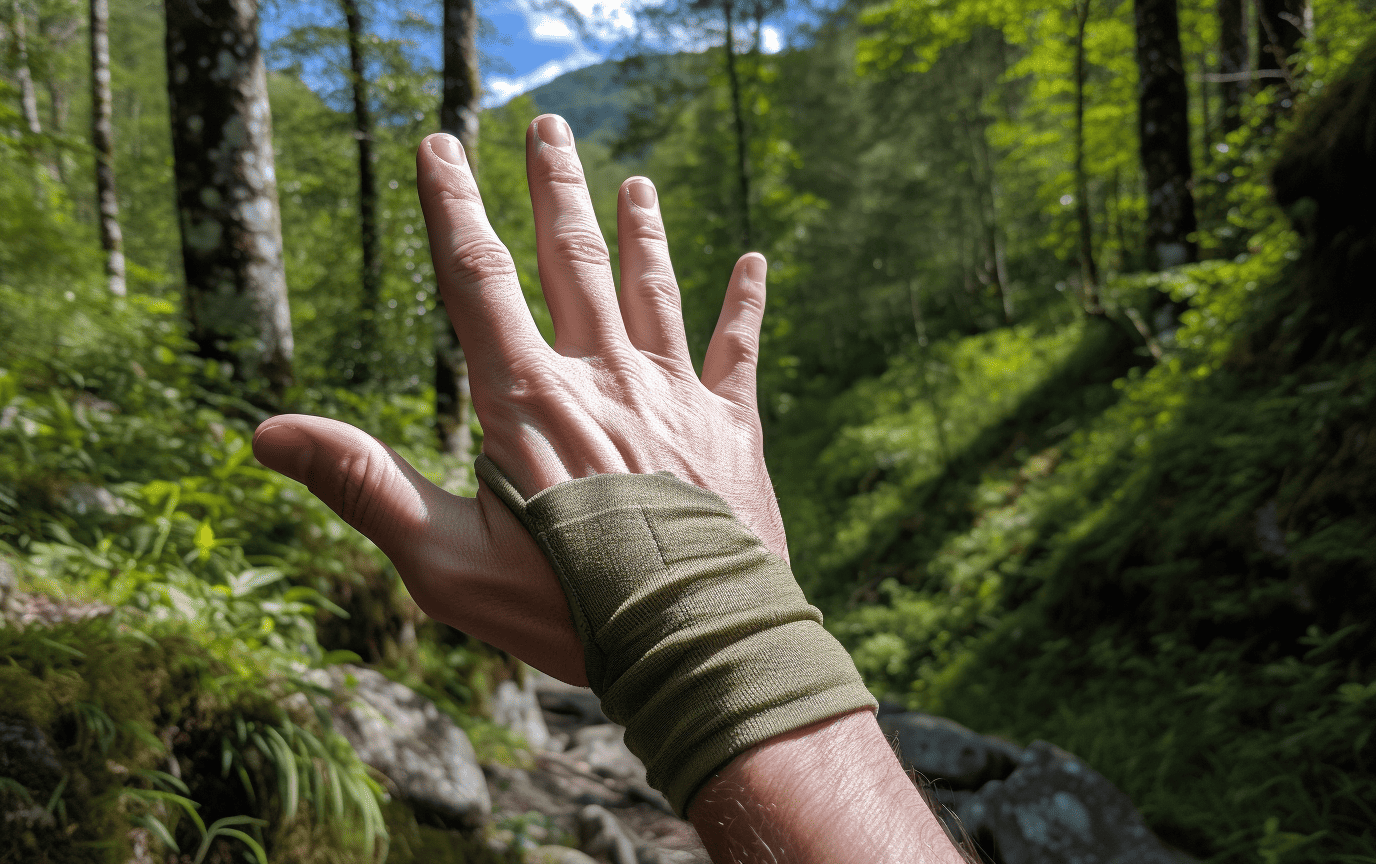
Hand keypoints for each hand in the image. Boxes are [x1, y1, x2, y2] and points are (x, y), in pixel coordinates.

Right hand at [252, 115, 784, 685]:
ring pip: (652, 289)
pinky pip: (738, 349)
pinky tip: (755, 263)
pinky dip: (745, 304)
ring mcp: (673, 394)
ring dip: (641, 231)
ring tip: (632, 183)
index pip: (478, 278)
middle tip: (548, 127)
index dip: (454, 207)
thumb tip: (267, 433)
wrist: (695, 641)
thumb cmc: (563, 611)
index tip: (442, 147)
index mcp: (528, 398)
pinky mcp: (730, 426)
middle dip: (556, 189)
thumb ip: (364, 485)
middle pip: (572, 259)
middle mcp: (603, 375)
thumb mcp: (444, 561)